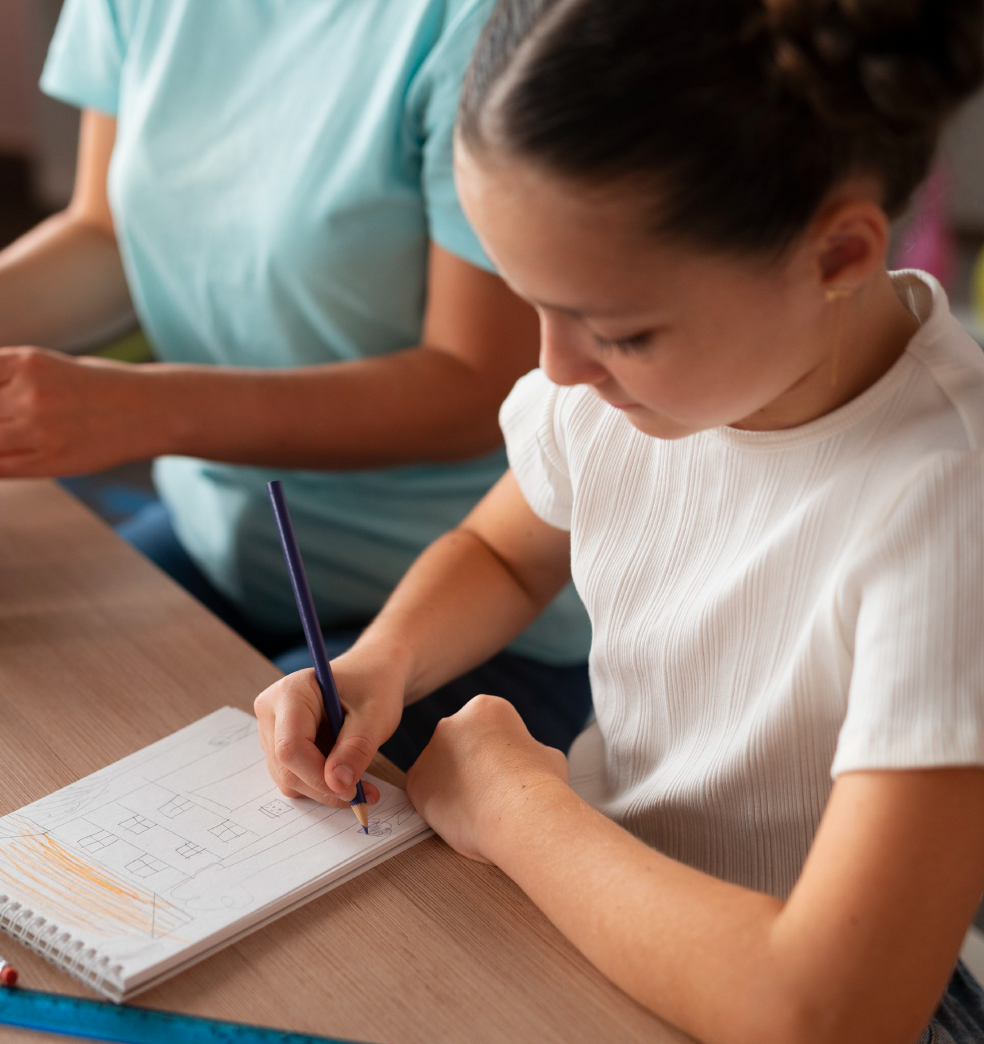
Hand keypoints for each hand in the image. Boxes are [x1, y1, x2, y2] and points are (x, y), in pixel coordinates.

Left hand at [0, 346, 158, 476]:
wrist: (150, 410)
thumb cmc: (94, 387)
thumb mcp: (42, 367)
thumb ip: (2, 380)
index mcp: (25, 361)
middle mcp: (29, 392)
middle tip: (4, 422)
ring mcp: (39, 429)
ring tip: (13, 433)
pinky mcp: (50, 460)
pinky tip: (9, 452)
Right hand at [254, 649, 407, 806]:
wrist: (372, 674)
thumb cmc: (374, 687)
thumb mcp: (375, 717)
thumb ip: (356, 749)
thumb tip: (338, 784)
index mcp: (291, 691)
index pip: (291, 747)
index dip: (318, 777)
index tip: (353, 791)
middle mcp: (271, 709)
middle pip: (286, 767)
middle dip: (325, 787)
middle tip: (365, 793)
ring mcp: (271, 728)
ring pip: (288, 778)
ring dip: (324, 788)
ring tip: (359, 779)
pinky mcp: (277, 744)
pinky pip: (292, 776)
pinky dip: (320, 784)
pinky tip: (345, 772)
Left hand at [405, 694, 568, 861]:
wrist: (520, 815)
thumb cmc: (539, 787)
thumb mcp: (548, 754)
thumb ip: (527, 750)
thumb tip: (527, 758)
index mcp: (486, 708)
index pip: (485, 728)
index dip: (499, 754)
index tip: (508, 771)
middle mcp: (452, 722)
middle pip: (458, 745)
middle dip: (471, 766)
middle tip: (491, 791)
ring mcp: (430, 751)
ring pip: (440, 770)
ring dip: (454, 785)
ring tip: (479, 807)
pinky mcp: (415, 782)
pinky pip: (426, 794)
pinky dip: (440, 807)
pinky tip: (463, 817)